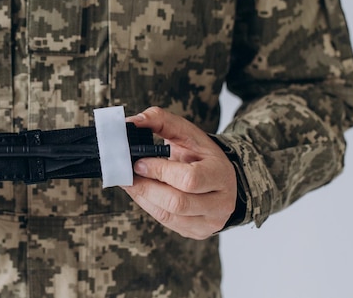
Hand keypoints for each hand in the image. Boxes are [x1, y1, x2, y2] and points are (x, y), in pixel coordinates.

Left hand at [122, 107, 236, 239]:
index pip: (189, 179)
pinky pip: (166, 223)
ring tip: (131, 181)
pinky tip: (141, 192)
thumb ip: (161, 121)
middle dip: (146, 187)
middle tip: (129, 174)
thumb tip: (133, 122)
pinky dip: (148, 206)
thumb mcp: (188, 133)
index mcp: (220, 175)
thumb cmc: (202, 155)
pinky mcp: (197, 232)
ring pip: (168, 216)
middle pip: (177, 203)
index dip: (159, 171)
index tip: (139, 162)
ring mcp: (209, 222)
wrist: (223, 180)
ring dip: (143, 197)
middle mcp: (220, 203)